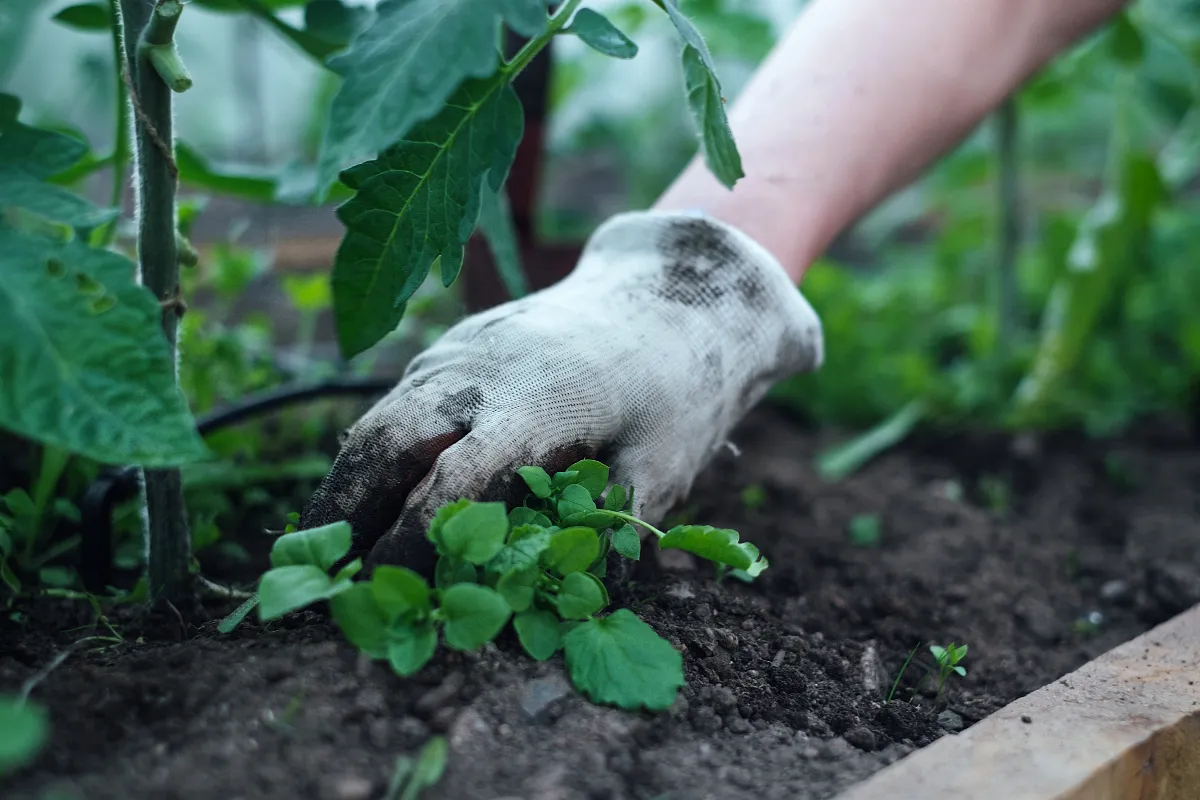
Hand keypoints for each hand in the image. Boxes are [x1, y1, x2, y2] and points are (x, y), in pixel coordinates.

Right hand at [300, 211, 822, 573]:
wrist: (675, 292)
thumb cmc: (678, 387)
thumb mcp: (665, 464)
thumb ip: (613, 530)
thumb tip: (572, 602)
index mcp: (534, 402)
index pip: (454, 479)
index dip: (414, 540)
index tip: (387, 589)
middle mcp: (481, 371)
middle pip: (386, 439)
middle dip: (341, 509)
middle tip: (310, 572)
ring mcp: (462, 353)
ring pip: (380, 417)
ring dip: (344, 481)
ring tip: (317, 546)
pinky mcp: (458, 348)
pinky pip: (398, 401)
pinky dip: (371, 452)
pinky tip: (362, 496)